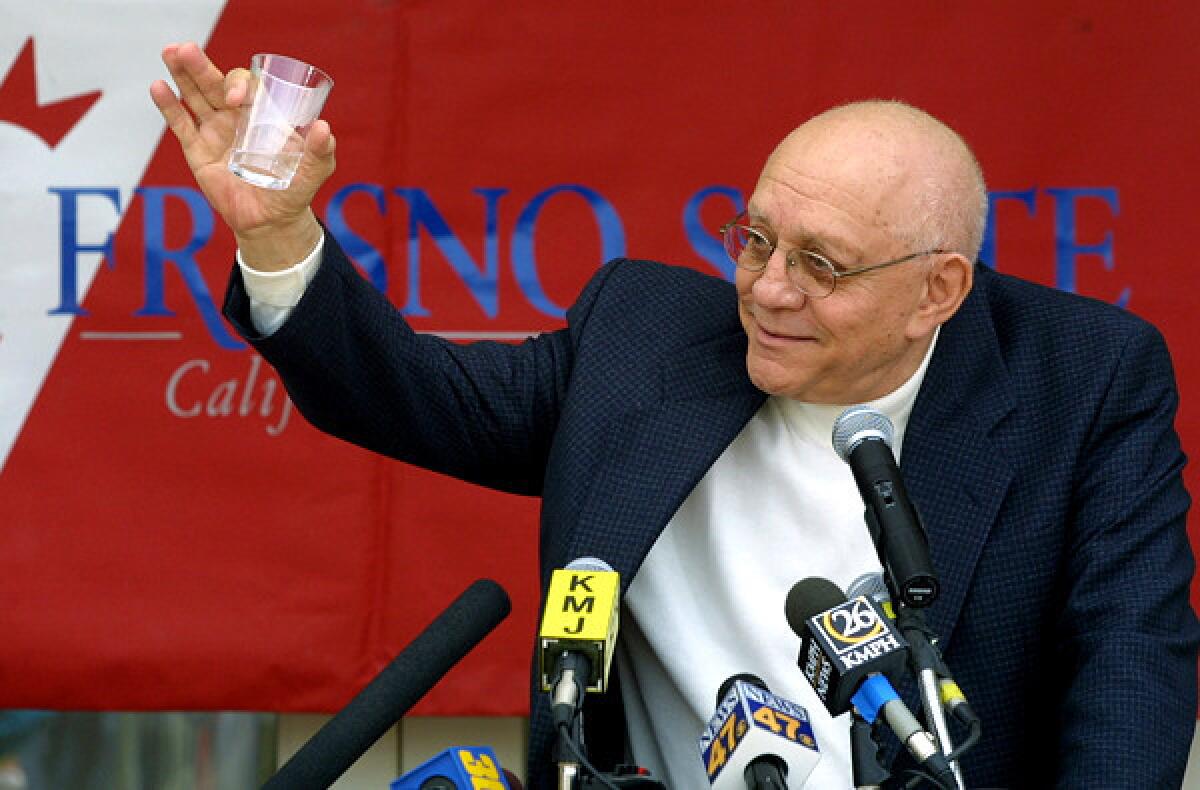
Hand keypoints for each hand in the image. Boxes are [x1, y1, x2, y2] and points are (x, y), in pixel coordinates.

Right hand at [149, 42, 330, 268]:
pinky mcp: (197, 150)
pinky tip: (158, 87)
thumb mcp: (315, 169)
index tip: (238, 100)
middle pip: (216, 84)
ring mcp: (214, 131)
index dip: (241, 86)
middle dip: (201, 66)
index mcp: (263, 113)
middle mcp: (236, 116)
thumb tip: (323, 128)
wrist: (272, 220)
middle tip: (186, 49)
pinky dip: (168, 106)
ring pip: (195, 96)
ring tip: (169, 51)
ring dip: (182, 74)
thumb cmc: (295, 189)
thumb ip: (320, 150)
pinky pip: (181, 124)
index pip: (248, 87)